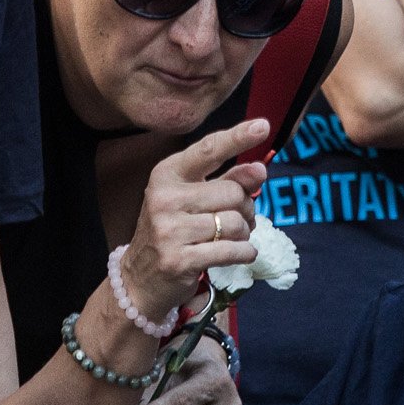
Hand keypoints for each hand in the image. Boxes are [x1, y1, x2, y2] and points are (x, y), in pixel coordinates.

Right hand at [119, 122, 270, 322]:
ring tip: (234, 238)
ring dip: (245, 233)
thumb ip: (227, 181)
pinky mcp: (179, 260)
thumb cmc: (172, 231)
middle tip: (239, 219)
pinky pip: (231, 250)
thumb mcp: (193, 199)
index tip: (262, 126)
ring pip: (235, 222)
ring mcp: (169, 230)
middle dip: (245, 207)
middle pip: (232, 192)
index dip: (238, 138)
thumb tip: (260, 169)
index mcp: (166, 175)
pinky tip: (241, 253)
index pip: (208, 150)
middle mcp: (164, 198)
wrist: (141, 278)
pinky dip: (245, 252)